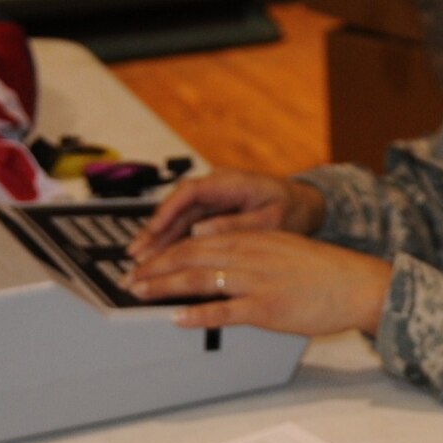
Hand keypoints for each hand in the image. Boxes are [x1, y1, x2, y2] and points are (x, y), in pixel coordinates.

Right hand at [126, 170, 325, 259]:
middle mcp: (216, 187)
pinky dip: (173, 241)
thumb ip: (237, 225)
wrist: (306, 204)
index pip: (190, 192)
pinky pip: (186, 225)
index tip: (153, 229)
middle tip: (137, 254)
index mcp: (230, 182)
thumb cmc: (292, 208)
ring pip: (178, 217)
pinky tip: (158, 257)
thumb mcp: (271, 219)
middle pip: (177, 206)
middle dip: (155, 230)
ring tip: (139, 260)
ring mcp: (212, 199)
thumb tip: (201, 232)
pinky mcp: (213, 211)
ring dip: (159, 238)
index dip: (168, 210)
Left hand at [126, 230, 392, 335]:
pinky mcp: (267, 308)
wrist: (358, 284)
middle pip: (190, 255)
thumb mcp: (284, 249)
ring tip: (140, 293)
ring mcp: (257, 281)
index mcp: (253, 238)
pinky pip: (224, 310)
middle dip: (155, 267)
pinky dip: (197, 313)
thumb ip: (253, 254)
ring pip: (200, 278)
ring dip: (164, 285)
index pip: (197, 240)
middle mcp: (250, 254)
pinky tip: (177, 318)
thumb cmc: (326, 272)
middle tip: (130, 279)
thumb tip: (223, 267)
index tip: (145, 261)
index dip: (165, 251)